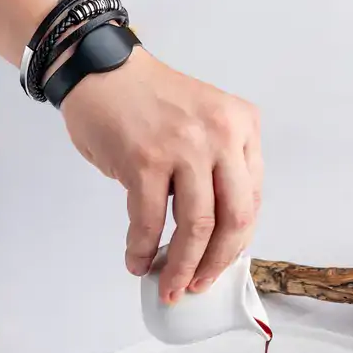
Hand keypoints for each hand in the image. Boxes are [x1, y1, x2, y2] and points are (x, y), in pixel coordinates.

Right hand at [60, 47, 262, 302]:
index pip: (253, 201)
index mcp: (244, 128)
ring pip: (197, 227)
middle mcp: (222, 136)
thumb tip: (218, 239)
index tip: (221, 264)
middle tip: (199, 285)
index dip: (237, 242)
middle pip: (234, 220)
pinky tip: (138, 262)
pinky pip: (150, 220)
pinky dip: (143, 248)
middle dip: (216, 263)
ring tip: (170, 286)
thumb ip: (222, 170)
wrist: (99, 66)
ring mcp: (184, 147)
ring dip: (182, 266)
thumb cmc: (153, 103)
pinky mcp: (145, 159)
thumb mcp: (208, 125)